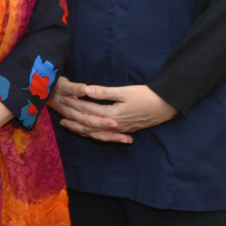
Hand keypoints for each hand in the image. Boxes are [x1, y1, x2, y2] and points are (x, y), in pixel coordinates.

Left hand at [53, 80, 176, 142]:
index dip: (75, 104)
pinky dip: (93, 134)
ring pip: (94, 132)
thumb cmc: (146, 95)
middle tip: (59, 111)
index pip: (88, 110)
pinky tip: (88, 132)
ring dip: (80, 129)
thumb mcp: (125, 91)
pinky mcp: (124, 131)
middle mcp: (113, 126)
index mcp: (112, 115)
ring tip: (67, 125)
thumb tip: (86, 90)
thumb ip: (104, 92)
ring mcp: (119, 130)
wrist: (166, 106)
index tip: (63, 98)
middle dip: (73, 117)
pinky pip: (103, 135)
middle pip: (88, 123)